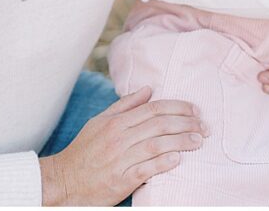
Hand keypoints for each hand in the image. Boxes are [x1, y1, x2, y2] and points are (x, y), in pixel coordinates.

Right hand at [38, 86, 207, 205]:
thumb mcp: (99, 122)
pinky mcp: (121, 179)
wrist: (65, 180)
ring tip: (198, 141)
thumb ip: (124, 106)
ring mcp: (120, 158)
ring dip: (181, 141)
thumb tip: (148, 89)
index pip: (151, 109)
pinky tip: (178, 159)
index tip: (194, 109)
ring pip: (156, 144)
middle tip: (203, 125)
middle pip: (158, 124)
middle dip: (185, 122)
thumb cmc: (84, 151)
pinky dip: (163, 162)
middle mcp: (118, 137)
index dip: (176, 107)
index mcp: (114, 122)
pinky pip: (147, 169)